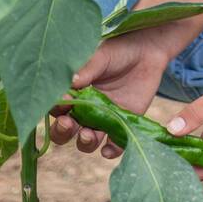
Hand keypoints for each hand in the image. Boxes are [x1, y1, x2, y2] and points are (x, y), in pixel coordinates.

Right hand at [50, 28, 175, 158]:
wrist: (146, 52)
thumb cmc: (118, 51)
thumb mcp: (100, 56)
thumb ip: (86, 70)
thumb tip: (71, 82)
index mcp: (72, 94)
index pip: (56, 108)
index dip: (56, 108)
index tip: (63, 100)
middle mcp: (83, 111)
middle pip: (64, 131)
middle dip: (62, 132)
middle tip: (68, 123)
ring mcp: (102, 121)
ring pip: (86, 141)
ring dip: (84, 142)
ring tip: (88, 134)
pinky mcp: (121, 126)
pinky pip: (113, 146)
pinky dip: (110, 150)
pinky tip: (109, 148)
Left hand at [163, 51, 202, 201]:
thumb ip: (195, 114)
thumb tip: (170, 130)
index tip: (178, 200)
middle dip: (185, 185)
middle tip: (156, 183)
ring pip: (201, 163)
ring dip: (183, 165)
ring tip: (157, 165)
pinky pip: (200, 146)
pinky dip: (185, 147)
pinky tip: (167, 143)